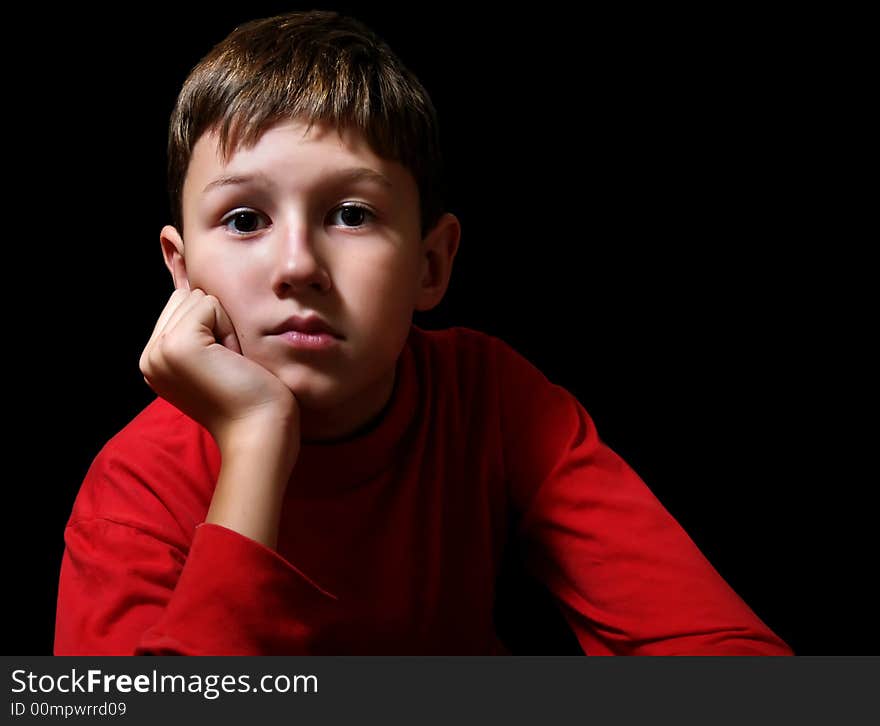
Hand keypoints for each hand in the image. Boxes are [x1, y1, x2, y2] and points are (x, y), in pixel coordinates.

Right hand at [139, 288, 299, 455]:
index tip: (222, 365)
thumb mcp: (213, 359)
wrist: (259, 431)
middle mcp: (148, 356)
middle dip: (216, 323)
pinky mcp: (177, 346)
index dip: (212, 327)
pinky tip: (231, 361)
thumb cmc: (249, 397)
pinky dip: (228, 329)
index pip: (180, 305)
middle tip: (227, 365)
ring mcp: (159, 351)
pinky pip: (209, 305)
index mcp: (154, 360)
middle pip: (186, 297)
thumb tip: (196, 287)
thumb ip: (198, 330)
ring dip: (224, 327)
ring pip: (197, 298)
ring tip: (229, 365)